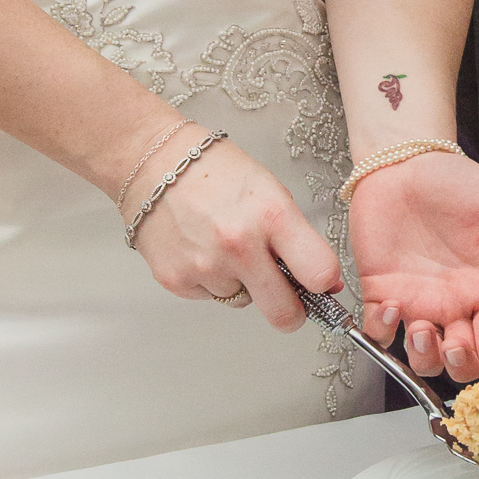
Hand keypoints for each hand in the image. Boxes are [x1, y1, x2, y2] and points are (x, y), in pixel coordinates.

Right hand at [132, 137, 340, 326]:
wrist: (153, 164)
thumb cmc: (215, 172)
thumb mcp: (271, 191)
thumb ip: (297, 237)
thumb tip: (322, 282)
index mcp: (271, 216)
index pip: (319, 274)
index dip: (325, 285)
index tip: (321, 285)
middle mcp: (239, 246)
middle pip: (284, 314)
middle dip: (291, 311)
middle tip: (287, 297)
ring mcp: (205, 267)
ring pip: (244, 302)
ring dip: (243, 284)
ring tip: (226, 247)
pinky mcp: (176, 281)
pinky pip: (212, 297)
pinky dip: (213, 281)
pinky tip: (202, 250)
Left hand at [346, 149, 478, 381]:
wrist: (405, 161)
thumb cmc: (457, 181)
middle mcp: (453, 305)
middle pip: (460, 362)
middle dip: (459, 367)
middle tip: (454, 344)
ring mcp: (416, 302)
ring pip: (421, 356)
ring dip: (422, 354)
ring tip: (421, 326)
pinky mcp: (380, 293)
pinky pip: (378, 331)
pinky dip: (382, 331)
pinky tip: (392, 305)